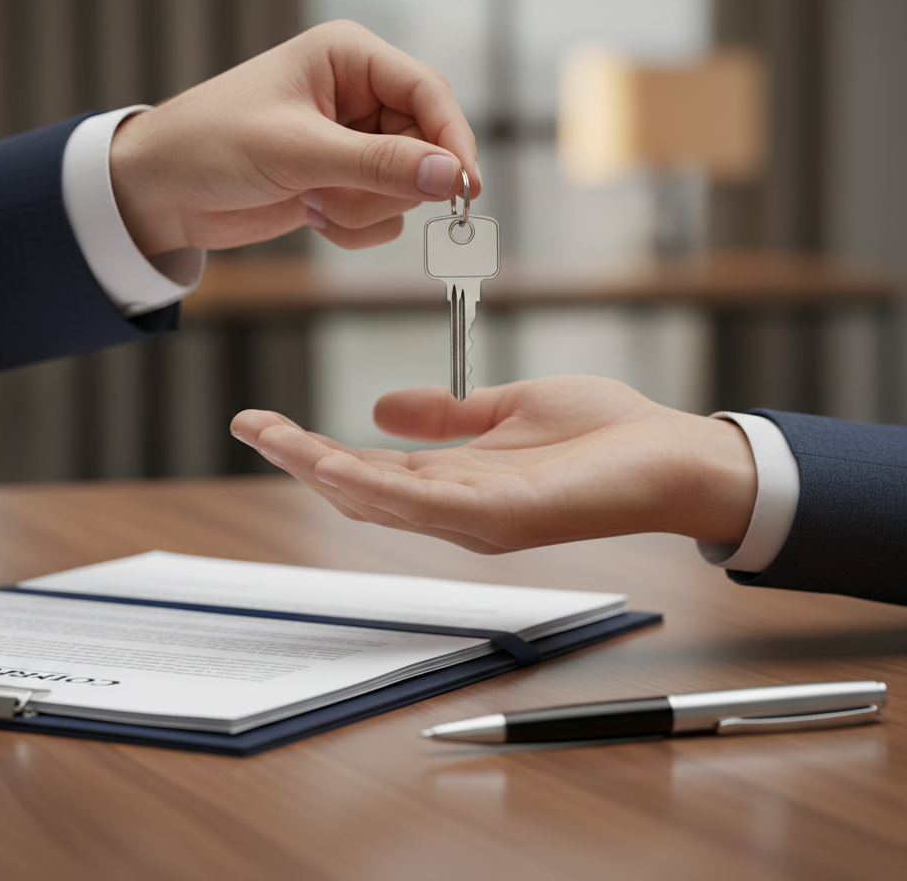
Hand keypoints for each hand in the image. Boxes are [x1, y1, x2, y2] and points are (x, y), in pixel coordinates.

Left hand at [108, 20, 479, 256]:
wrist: (162, 192)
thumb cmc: (212, 145)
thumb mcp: (298, 151)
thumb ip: (379, 166)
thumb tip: (451, 177)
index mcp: (349, 58)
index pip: (428, 93)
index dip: (453, 140)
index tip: (466, 188)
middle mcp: (359, 97)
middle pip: (424, 148)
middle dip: (387, 185)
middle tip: (338, 195)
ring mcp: (353, 143)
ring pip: (405, 189)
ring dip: (362, 209)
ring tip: (311, 200)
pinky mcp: (344, 182)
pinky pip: (383, 216)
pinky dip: (351, 226)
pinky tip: (309, 213)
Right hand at [229, 376, 756, 553]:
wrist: (674, 456)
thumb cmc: (603, 434)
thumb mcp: (507, 409)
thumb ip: (447, 414)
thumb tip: (381, 407)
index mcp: (456, 480)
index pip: (368, 468)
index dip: (312, 448)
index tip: (266, 422)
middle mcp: (457, 508)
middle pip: (360, 490)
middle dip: (300, 459)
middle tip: (250, 424)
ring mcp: (478, 518)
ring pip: (383, 501)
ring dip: (324, 471)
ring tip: (274, 439)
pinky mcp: (507, 516)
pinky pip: (430, 506)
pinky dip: (379, 489)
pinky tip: (339, 467)